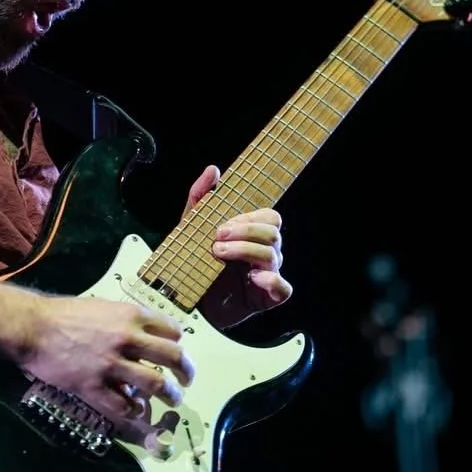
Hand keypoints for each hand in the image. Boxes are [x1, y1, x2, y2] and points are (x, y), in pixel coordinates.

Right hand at [21, 294, 195, 426]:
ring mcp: (111, 364)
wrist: (33, 327)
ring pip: (155, 384)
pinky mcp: (94, 386)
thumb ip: (127, 321)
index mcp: (131, 316)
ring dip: (169, 394)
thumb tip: (146, 335)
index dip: (178, 343)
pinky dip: (134, 409)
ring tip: (172, 399)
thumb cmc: (66, 314)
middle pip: (173, 357)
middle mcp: (127, 339)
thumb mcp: (104, 307)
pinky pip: (124, 404)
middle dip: (186, 372)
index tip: (176, 352)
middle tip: (187, 380)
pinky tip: (134, 408)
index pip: (173, 331)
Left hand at [183, 165, 292, 328]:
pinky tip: (252, 278)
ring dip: (245, 251)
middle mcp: (265, 252)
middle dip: (245, 232)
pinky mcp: (267, 297)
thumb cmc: (195, 263)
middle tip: (216, 240)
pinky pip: (284, 288)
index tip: (221, 226)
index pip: (269, 217)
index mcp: (253, 235)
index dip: (248, 219)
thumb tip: (214, 170)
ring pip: (273, 255)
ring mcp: (268, 274)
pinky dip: (271, 281)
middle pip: (273, 232)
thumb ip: (201, 198)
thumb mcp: (192, 228)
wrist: (187, 302)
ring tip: (218, 255)